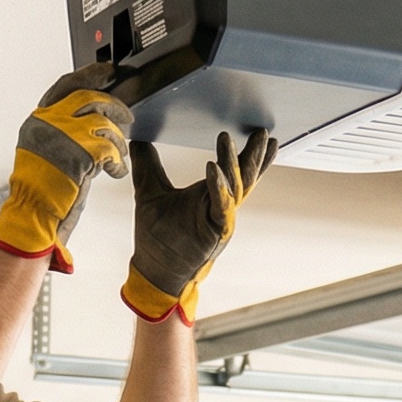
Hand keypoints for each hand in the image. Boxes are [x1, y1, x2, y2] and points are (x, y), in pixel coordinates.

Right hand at [0, 64, 131, 273]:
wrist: (33, 213)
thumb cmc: (40, 190)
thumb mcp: (45, 151)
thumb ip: (62, 130)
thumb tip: (89, 116)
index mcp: (39, 120)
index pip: (65, 86)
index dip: (88, 75)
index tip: (105, 72)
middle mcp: (49, 122)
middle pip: (89, 98)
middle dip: (113, 105)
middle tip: (126, 114)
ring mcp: (65, 135)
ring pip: (103, 122)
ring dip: (117, 139)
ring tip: (119, 153)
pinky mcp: (81, 152)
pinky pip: (110, 149)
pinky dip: (117, 162)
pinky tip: (116, 170)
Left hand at [120, 128, 274, 324]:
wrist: (154, 269)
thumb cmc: (156, 236)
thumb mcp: (150, 191)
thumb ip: (148, 165)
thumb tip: (138, 140)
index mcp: (209, 195)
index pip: (234, 170)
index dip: (247, 153)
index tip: (259, 134)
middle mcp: (220, 206)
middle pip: (243, 176)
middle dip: (254, 155)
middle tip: (262, 133)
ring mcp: (220, 220)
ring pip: (235, 188)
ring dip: (233, 163)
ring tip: (229, 140)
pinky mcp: (215, 233)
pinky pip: (221, 207)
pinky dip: (218, 187)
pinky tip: (213, 167)